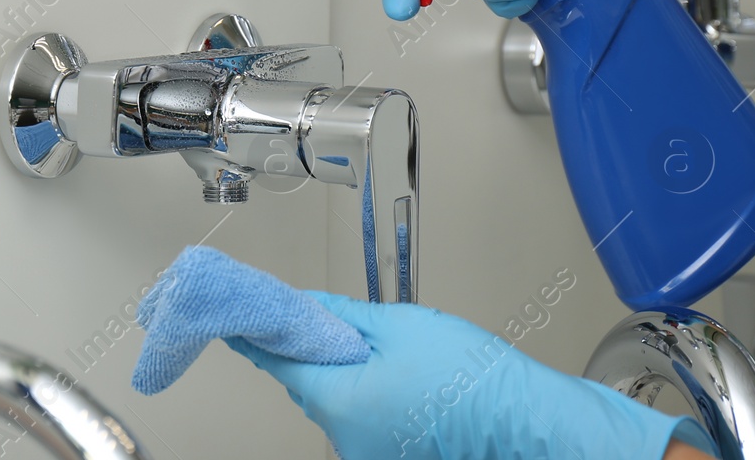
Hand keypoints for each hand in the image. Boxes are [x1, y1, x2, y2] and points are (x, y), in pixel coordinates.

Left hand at [224, 292, 716, 459]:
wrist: (533, 427)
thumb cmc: (475, 380)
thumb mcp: (399, 326)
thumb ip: (338, 318)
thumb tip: (299, 309)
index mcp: (335, 399)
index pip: (271, 356)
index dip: (246, 328)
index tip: (222, 310)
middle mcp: (342, 436)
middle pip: (308, 380)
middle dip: (319, 350)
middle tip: (354, 326)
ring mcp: (367, 453)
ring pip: (339, 400)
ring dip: (353, 375)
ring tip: (408, 361)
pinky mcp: (391, 457)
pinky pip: (366, 419)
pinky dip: (376, 397)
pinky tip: (414, 385)